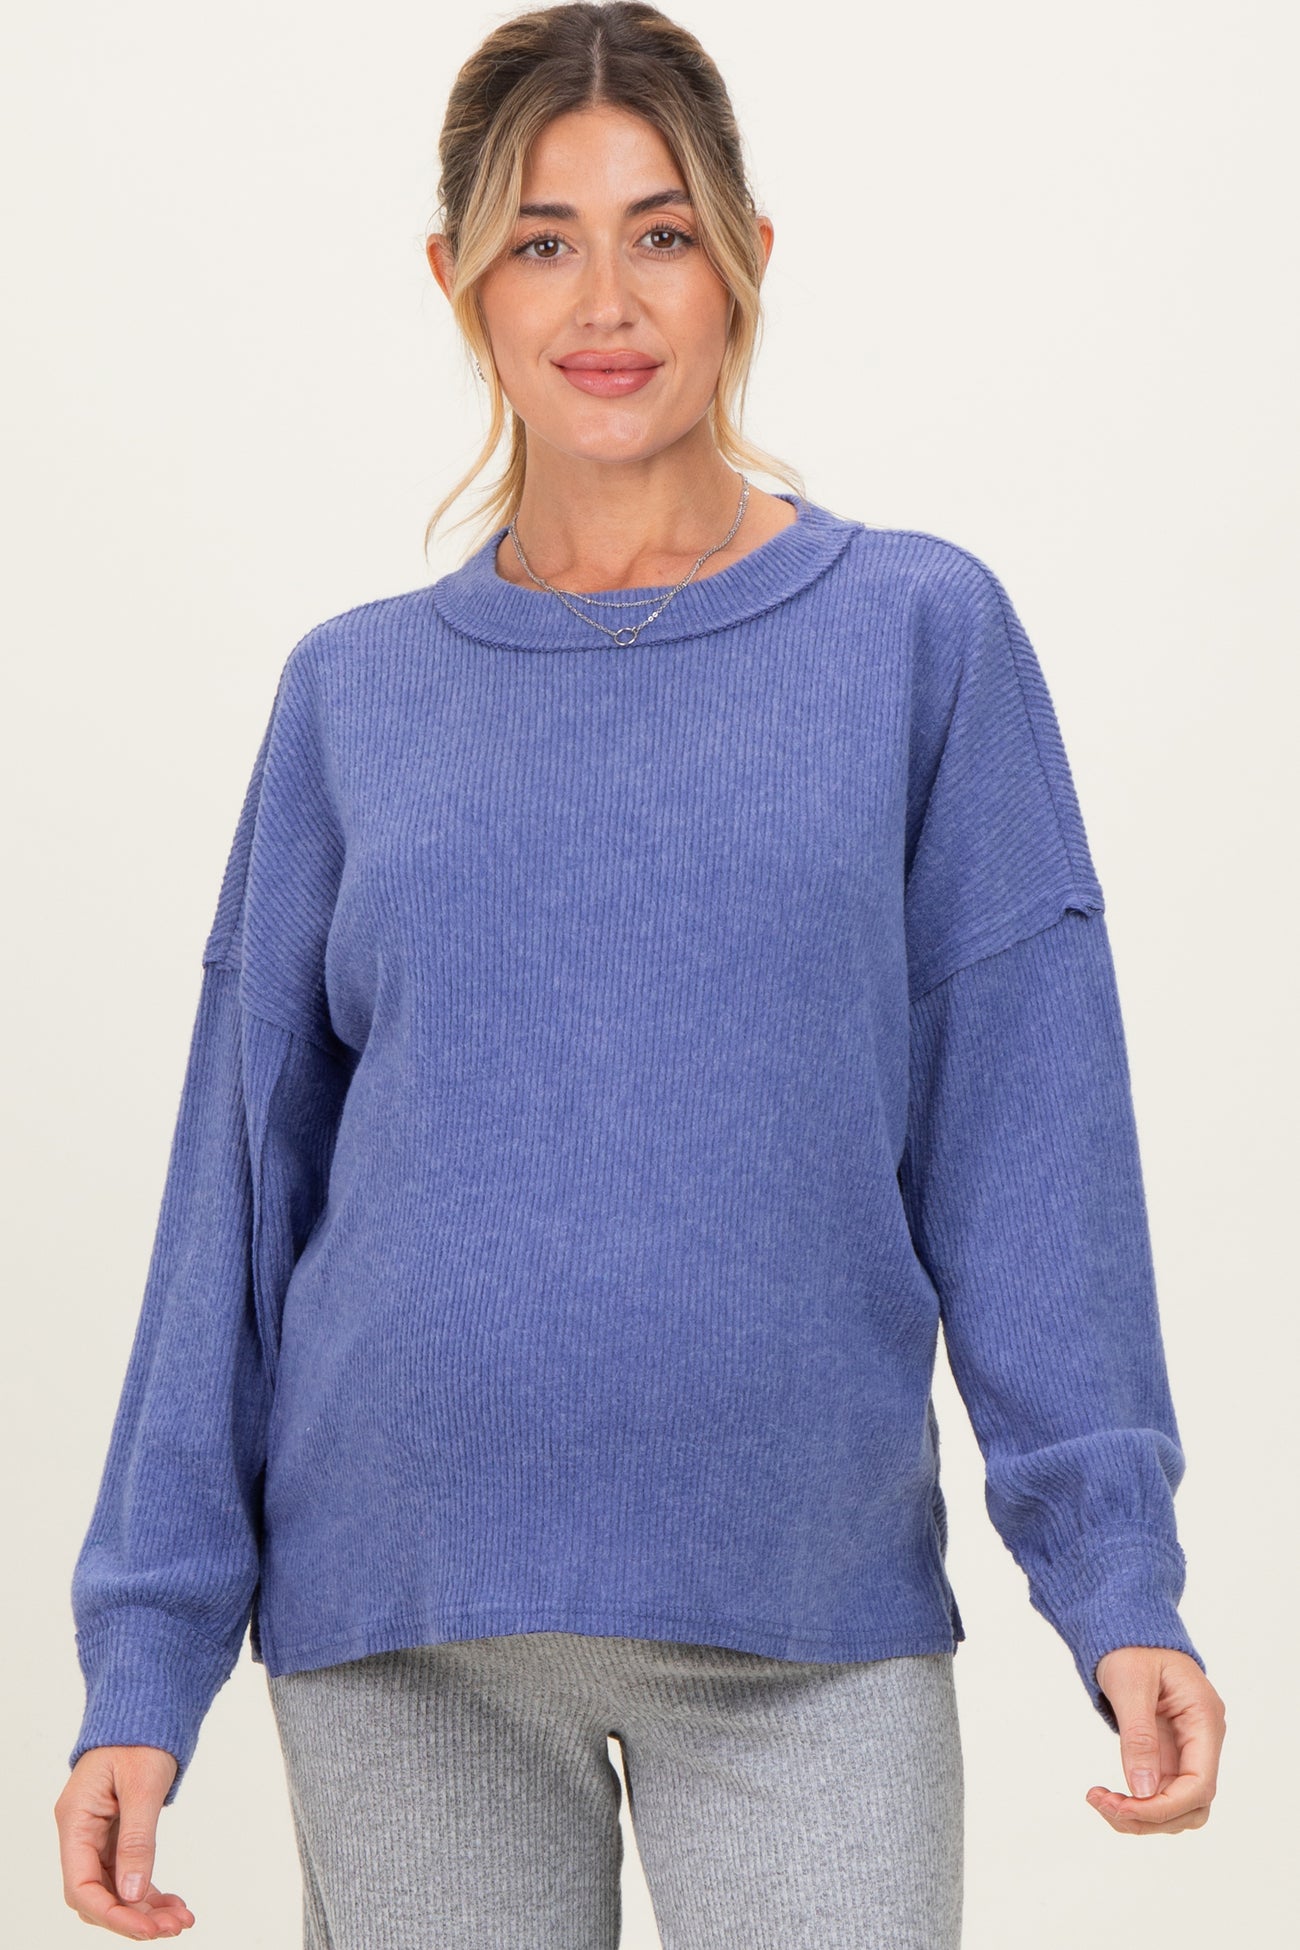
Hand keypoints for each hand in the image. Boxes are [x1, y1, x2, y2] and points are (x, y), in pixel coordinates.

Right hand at [54, 1746, 193, 1938]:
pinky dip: (149, 1891)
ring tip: (181, 1921)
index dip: (112, 1914)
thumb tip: (134, 1893)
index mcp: (75, 1820)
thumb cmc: (140, 1735)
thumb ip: (137, 1839)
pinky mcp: (115, 1833)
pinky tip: (174, 1904)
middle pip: (96, 1894)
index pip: (81, 1885)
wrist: (146, 1705)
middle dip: (132, 1916)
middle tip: (173, 1928)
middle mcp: (80, 1832)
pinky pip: (127, 1872)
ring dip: (144, 1908)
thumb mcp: (142, 1785)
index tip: (147, 1929)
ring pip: (114, 1888)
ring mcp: (96, 1834)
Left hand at [1086, 1646, 1224, 1834]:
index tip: (1122, 1808)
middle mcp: (1202, 1740)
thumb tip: (1142, 1791)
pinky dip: (1135, 1802)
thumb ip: (1139, 1736)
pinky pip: (1160, 1792)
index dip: (1163, 1807)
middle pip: (1192, 1805)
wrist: (1126, 1628)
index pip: (1199, 1785)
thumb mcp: (1130, 1684)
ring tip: (1100, 1801)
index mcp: (1204, 1720)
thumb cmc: (1131, 1646)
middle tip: (1103, 1804)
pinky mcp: (1168, 1753)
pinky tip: (1107, 1796)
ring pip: (1177, 1806)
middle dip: (1150, 1816)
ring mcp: (1187, 1749)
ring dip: (1142, 1815)